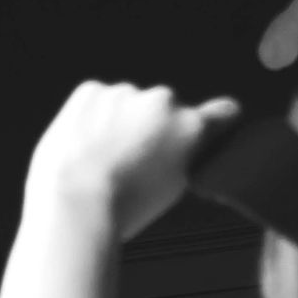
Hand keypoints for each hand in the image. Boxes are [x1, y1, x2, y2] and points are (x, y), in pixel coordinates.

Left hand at [26, 83, 240, 244]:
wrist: (75, 200)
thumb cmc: (122, 207)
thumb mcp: (170, 188)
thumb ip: (183, 158)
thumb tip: (178, 148)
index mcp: (190, 128)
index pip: (222, 112)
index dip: (220, 118)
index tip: (222, 116)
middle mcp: (163, 101)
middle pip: (163, 109)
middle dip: (151, 126)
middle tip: (131, 158)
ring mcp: (126, 93)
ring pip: (127, 103)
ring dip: (120, 119)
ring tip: (101, 155)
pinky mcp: (92, 90)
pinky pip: (97, 99)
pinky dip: (92, 115)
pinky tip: (84, 142)